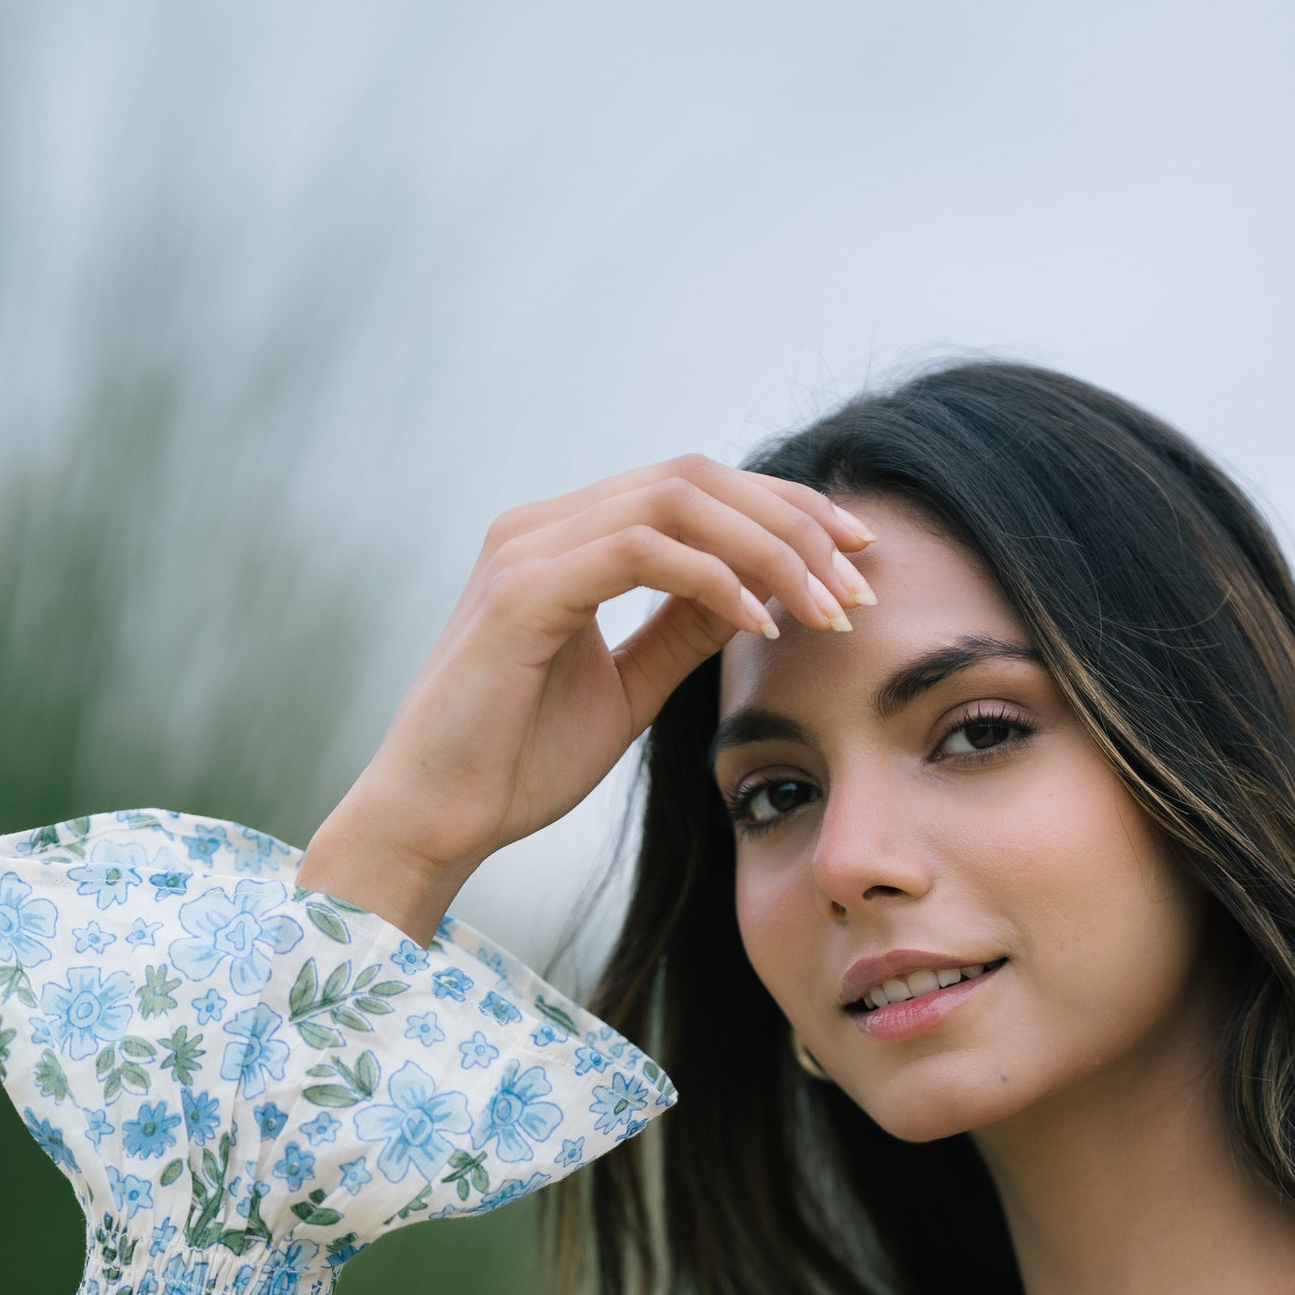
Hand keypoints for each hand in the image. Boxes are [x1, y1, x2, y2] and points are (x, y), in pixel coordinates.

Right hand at [297, 457, 875, 939]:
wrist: (435, 819)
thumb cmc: (517, 764)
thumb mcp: (628, 689)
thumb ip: (682, 630)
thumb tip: (758, 592)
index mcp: (564, 538)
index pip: (695, 487)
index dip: (785, 510)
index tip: (858, 561)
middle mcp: (541, 524)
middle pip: (697, 475)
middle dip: (793, 524)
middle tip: (860, 585)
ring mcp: (526, 548)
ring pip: (677, 500)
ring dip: (768, 550)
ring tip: (823, 611)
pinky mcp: (521, 590)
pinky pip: (640, 551)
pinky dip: (713, 579)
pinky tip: (761, 624)